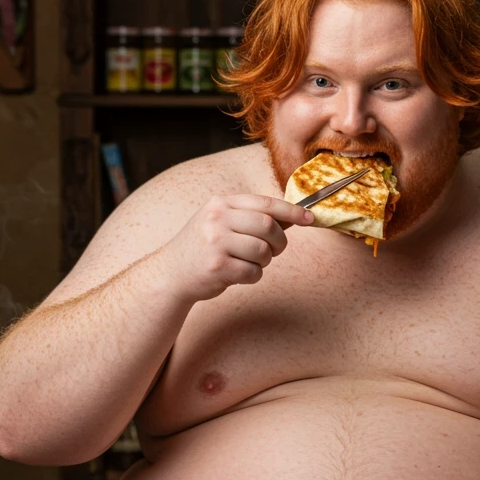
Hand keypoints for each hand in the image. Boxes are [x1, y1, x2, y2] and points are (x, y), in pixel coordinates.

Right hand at [163, 194, 314, 302]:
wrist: (170, 274)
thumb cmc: (202, 248)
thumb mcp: (220, 223)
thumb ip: (251, 218)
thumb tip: (292, 217)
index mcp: (220, 204)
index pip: (265, 203)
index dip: (291, 211)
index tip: (310, 218)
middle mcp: (216, 219)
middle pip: (268, 226)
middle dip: (278, 242)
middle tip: (274, 250)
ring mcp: (215, 242)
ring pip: (263, 251)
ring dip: (264, 261)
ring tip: (249, 263)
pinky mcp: (217, 267)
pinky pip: (253, 272)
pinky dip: (253, 276)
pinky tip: (238, 275)